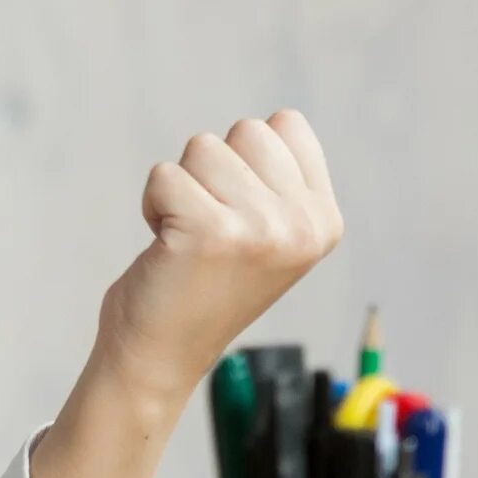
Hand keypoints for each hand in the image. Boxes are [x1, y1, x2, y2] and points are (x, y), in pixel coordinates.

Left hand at [96, 109, 344, 412]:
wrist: (161, 355)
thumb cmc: (203, 282)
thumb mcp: (269, 232)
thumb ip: (280, 183)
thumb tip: (280, 121)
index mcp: (324, 220)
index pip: (286, 125)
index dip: (245, 158)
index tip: (238, 211)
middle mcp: (303, 225)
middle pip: (246, 130)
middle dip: (211, 169)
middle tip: (208, 228)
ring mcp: (261, 229)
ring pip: (202, 147)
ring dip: (180, 188)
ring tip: (189, 239)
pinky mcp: (210, 233)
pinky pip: (163, 175)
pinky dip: (152, 204)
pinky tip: (167, 247)